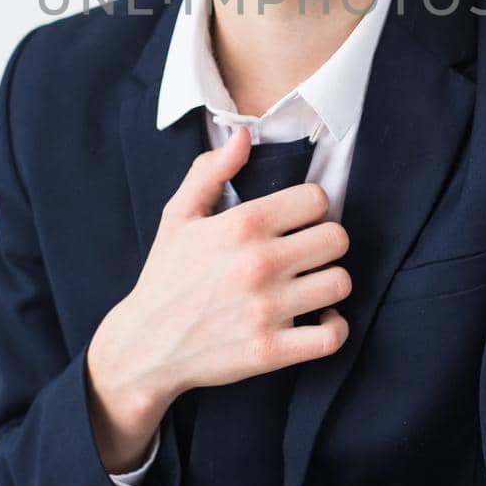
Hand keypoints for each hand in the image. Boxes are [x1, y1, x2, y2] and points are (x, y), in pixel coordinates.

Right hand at [86, 127, 352, 464]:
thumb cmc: (166, 276)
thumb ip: (210, 171)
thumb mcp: (177, 216)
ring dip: (330, 282)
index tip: (298, 220)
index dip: (312, 206)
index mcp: (241, 225)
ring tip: (312, 284)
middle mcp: (259, 263)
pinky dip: (335, 326)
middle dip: (326, 242)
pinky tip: (320, 318)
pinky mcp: (272, 350)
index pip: (317, 199)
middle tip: (307, 252)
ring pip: (340, 282)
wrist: (145, 346)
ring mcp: (267, 309)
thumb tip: (244, 135)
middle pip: (337, 238)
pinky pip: (333, 335)